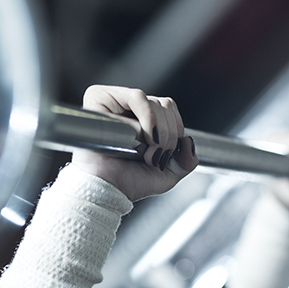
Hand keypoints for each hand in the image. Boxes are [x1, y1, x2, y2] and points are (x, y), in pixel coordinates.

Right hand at [71, 85, 198, 200]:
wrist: (108, 190)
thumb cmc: (129, 182)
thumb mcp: (168, 174)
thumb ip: (187, 160)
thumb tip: (189, 140)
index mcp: (141, 120)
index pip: (168, 107)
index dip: (175, 128)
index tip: (167, 153)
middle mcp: (127, 108)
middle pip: (164, 103)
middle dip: (169, 134)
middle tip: (157, 155)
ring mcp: (114, 102)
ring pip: (154, 101)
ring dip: (159, 130)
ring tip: (147, 151)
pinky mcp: (100, 98)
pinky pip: (136, 97)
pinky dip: (148, 118)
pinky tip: (141, 138)